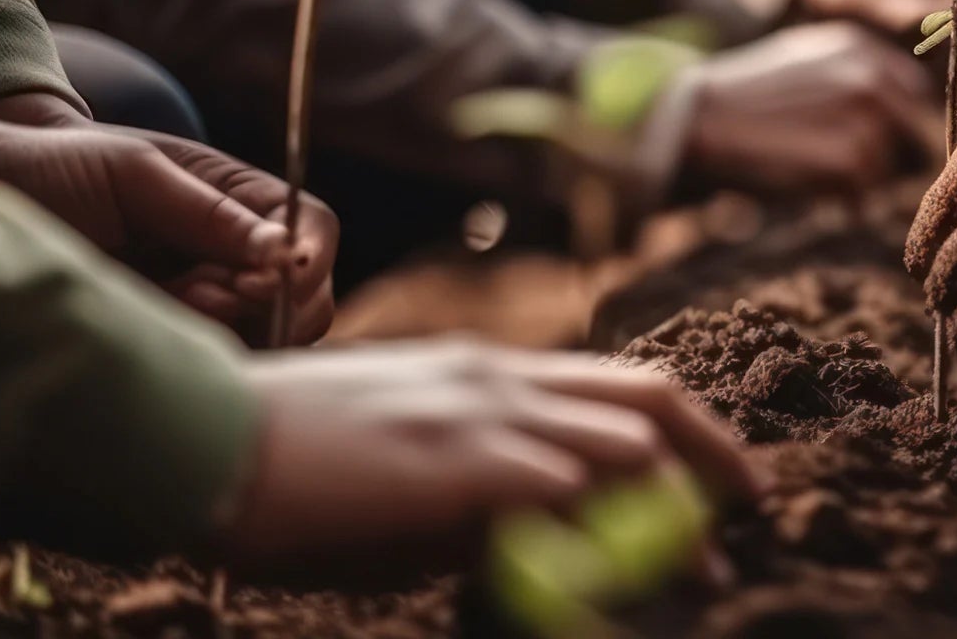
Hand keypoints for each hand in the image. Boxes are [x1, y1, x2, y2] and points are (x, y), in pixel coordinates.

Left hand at [0, 98, 334, 344]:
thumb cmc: (57, 166)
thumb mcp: (134, 174)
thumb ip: (208, 212)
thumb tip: (280, 252)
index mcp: (239, 198)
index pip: (313, 230)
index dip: (308, 258)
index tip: (274, 276)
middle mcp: (234, 252)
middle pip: (307, 293)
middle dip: (270, 303)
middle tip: (207, 296)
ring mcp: (207, 299)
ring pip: (269, 335)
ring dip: (233, 329)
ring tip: (173, 304)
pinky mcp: (173, 338)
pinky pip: (220, 362)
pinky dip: (203, 356)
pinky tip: (157, 326)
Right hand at [221, 343, 762, 573]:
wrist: (203, 434)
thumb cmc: (287, 459)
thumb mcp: (400, 458)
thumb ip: (473, 490)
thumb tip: (537, 538)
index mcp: (486, 370)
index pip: (617, 383)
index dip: (684, 429)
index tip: (720, 477)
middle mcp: (499, 378)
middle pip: (650, 399)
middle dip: (717, 453)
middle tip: (753, 507)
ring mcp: (484, 416)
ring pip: (627, 443)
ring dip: (678, 507)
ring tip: (706, 569)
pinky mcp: (461, 465)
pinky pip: (565, 494)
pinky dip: (606, 539)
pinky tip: (622, 586)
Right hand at [681, 22, 938, 196]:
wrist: (696, 120)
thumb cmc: (742, 98)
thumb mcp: (800, 58)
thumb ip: (850, 72)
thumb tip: (896, 102)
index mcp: (860, 48)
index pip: (913, 97)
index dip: (895, 129)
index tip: (867, 145)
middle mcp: (872, 76)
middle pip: (913, 138)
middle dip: (887, 160)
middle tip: (843, 171)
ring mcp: (866, 116)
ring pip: (889, 170)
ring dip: (861, 183)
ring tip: (809, 170)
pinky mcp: (853, 156)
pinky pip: (867, 194)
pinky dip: (845, 202)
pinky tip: (809, 186)